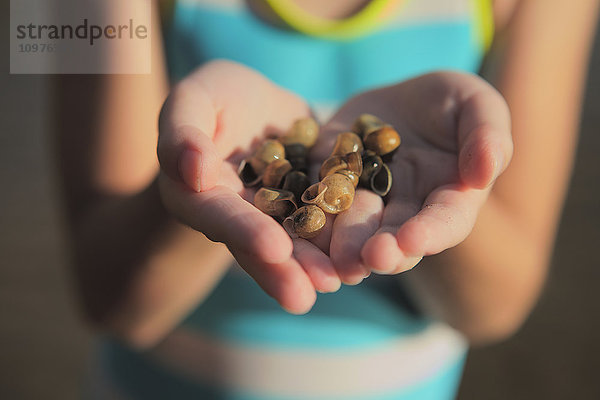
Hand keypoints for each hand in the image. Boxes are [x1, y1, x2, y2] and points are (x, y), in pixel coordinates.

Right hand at [157, 61, 340, 313]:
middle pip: (255, 245)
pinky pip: (321, 226)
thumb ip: (182, 131)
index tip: (274, 248)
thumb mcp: (194, 99)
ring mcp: (272, 219)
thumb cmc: (217, 96)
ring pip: (290, 245)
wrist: (260, 104)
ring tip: (336, 284)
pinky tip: (359, 261)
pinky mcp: (306, 210)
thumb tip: (190, 174)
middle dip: (280, 270)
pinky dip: (337, 243)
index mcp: (196, 195)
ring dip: (310, 268)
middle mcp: (234, 217)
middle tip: (304, 297)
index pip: (218, 215)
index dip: (244, 231)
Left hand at [313, 72, 512, 282]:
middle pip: (394, 237)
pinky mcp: (327, 184)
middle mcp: (403, 211)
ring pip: (351, 228)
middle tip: (366, 261)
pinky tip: (294, 227)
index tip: (412, 241)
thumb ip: (487, 135)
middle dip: (381, 250)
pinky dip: (305, 216)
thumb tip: (485, 172)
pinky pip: (314, 200)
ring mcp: (362, 200)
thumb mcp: (476, 105)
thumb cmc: (450, 102)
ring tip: (331, 261)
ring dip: (341, 246)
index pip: (444, 221)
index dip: (430, 233)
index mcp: (447, 198)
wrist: (398, 100)